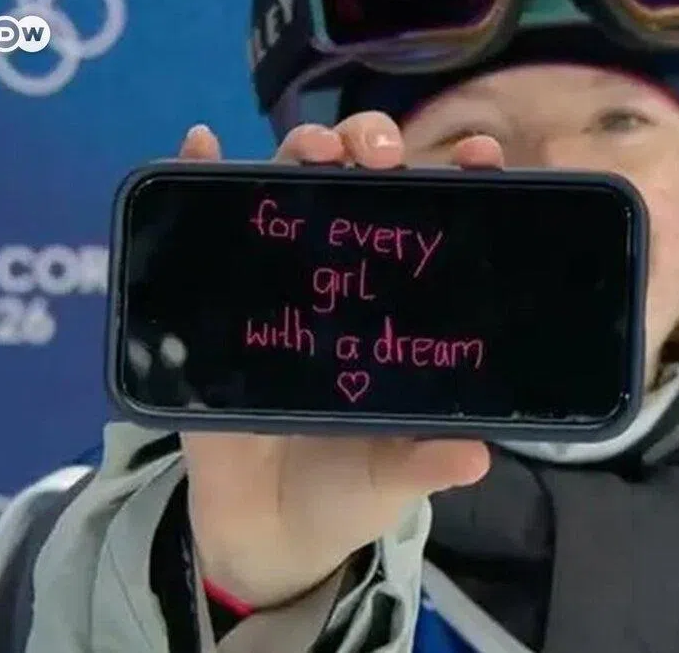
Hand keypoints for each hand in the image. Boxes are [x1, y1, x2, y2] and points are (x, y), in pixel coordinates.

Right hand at [177, 112, 501, 607]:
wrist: (266, 535)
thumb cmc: (345, 492)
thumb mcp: (394, 480)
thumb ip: (427, 463)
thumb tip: (473, 457)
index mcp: (400, 314)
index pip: (436, 228)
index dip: (460, 183)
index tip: (480, 157)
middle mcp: (344, 286)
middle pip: (358, 189)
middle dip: (372, 149)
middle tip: (380, 154)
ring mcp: (279, 289)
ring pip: (289, 194)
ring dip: (300, 151)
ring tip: (313, 149)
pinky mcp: (218, 309)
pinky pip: (204, 231)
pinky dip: (197, 177)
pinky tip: (199, 144)